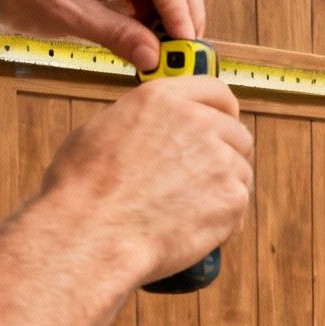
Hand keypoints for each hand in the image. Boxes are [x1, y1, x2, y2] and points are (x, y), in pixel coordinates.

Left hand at [0, 0, 206, 71]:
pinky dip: (146, 6)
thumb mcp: (69, 17)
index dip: (182, 15)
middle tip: (185, 49)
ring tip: (160, 45)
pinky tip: (140, 31)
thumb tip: (155, 59)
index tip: (186, 48)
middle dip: (184, 11)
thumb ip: (118, 36)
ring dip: (165, 10)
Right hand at [38, 77, 251, 284]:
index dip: (223, 110)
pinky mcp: (232, 197)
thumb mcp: (101, 130)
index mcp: (163, 99)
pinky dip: (223, 217)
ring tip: (188, 207)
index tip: (225, 122)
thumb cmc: (83, 190)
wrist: (93, 234)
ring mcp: (220, 160)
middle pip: (237, 133)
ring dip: (223, 187)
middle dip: (226, 154)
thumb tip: (152, 129)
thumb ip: (141, 122)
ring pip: (241, 171)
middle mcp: (197, 123)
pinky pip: (239, 204)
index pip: (215, 91)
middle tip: (203, 177)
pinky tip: (194, 225)